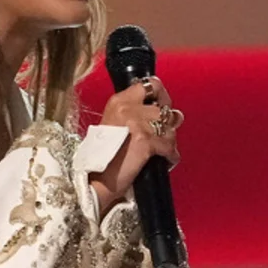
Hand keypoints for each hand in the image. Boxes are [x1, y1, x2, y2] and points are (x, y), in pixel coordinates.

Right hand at [92, 77, 182, 211]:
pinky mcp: (146, 142)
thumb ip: (133, 114)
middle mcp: (127, 108)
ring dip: (170, 140)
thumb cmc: (103, 157)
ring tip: (164, 151)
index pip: (149, 85)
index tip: (163, 105)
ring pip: (169, 126)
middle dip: (168, 120)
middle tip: (165, 132)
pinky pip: (169, 145)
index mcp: (118, 101)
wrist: (95, 181)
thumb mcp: (113, 125)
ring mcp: (137, 124)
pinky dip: (171, 155)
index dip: (161, 94)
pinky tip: (166, 161)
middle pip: (163, 107)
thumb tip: (159, 111)